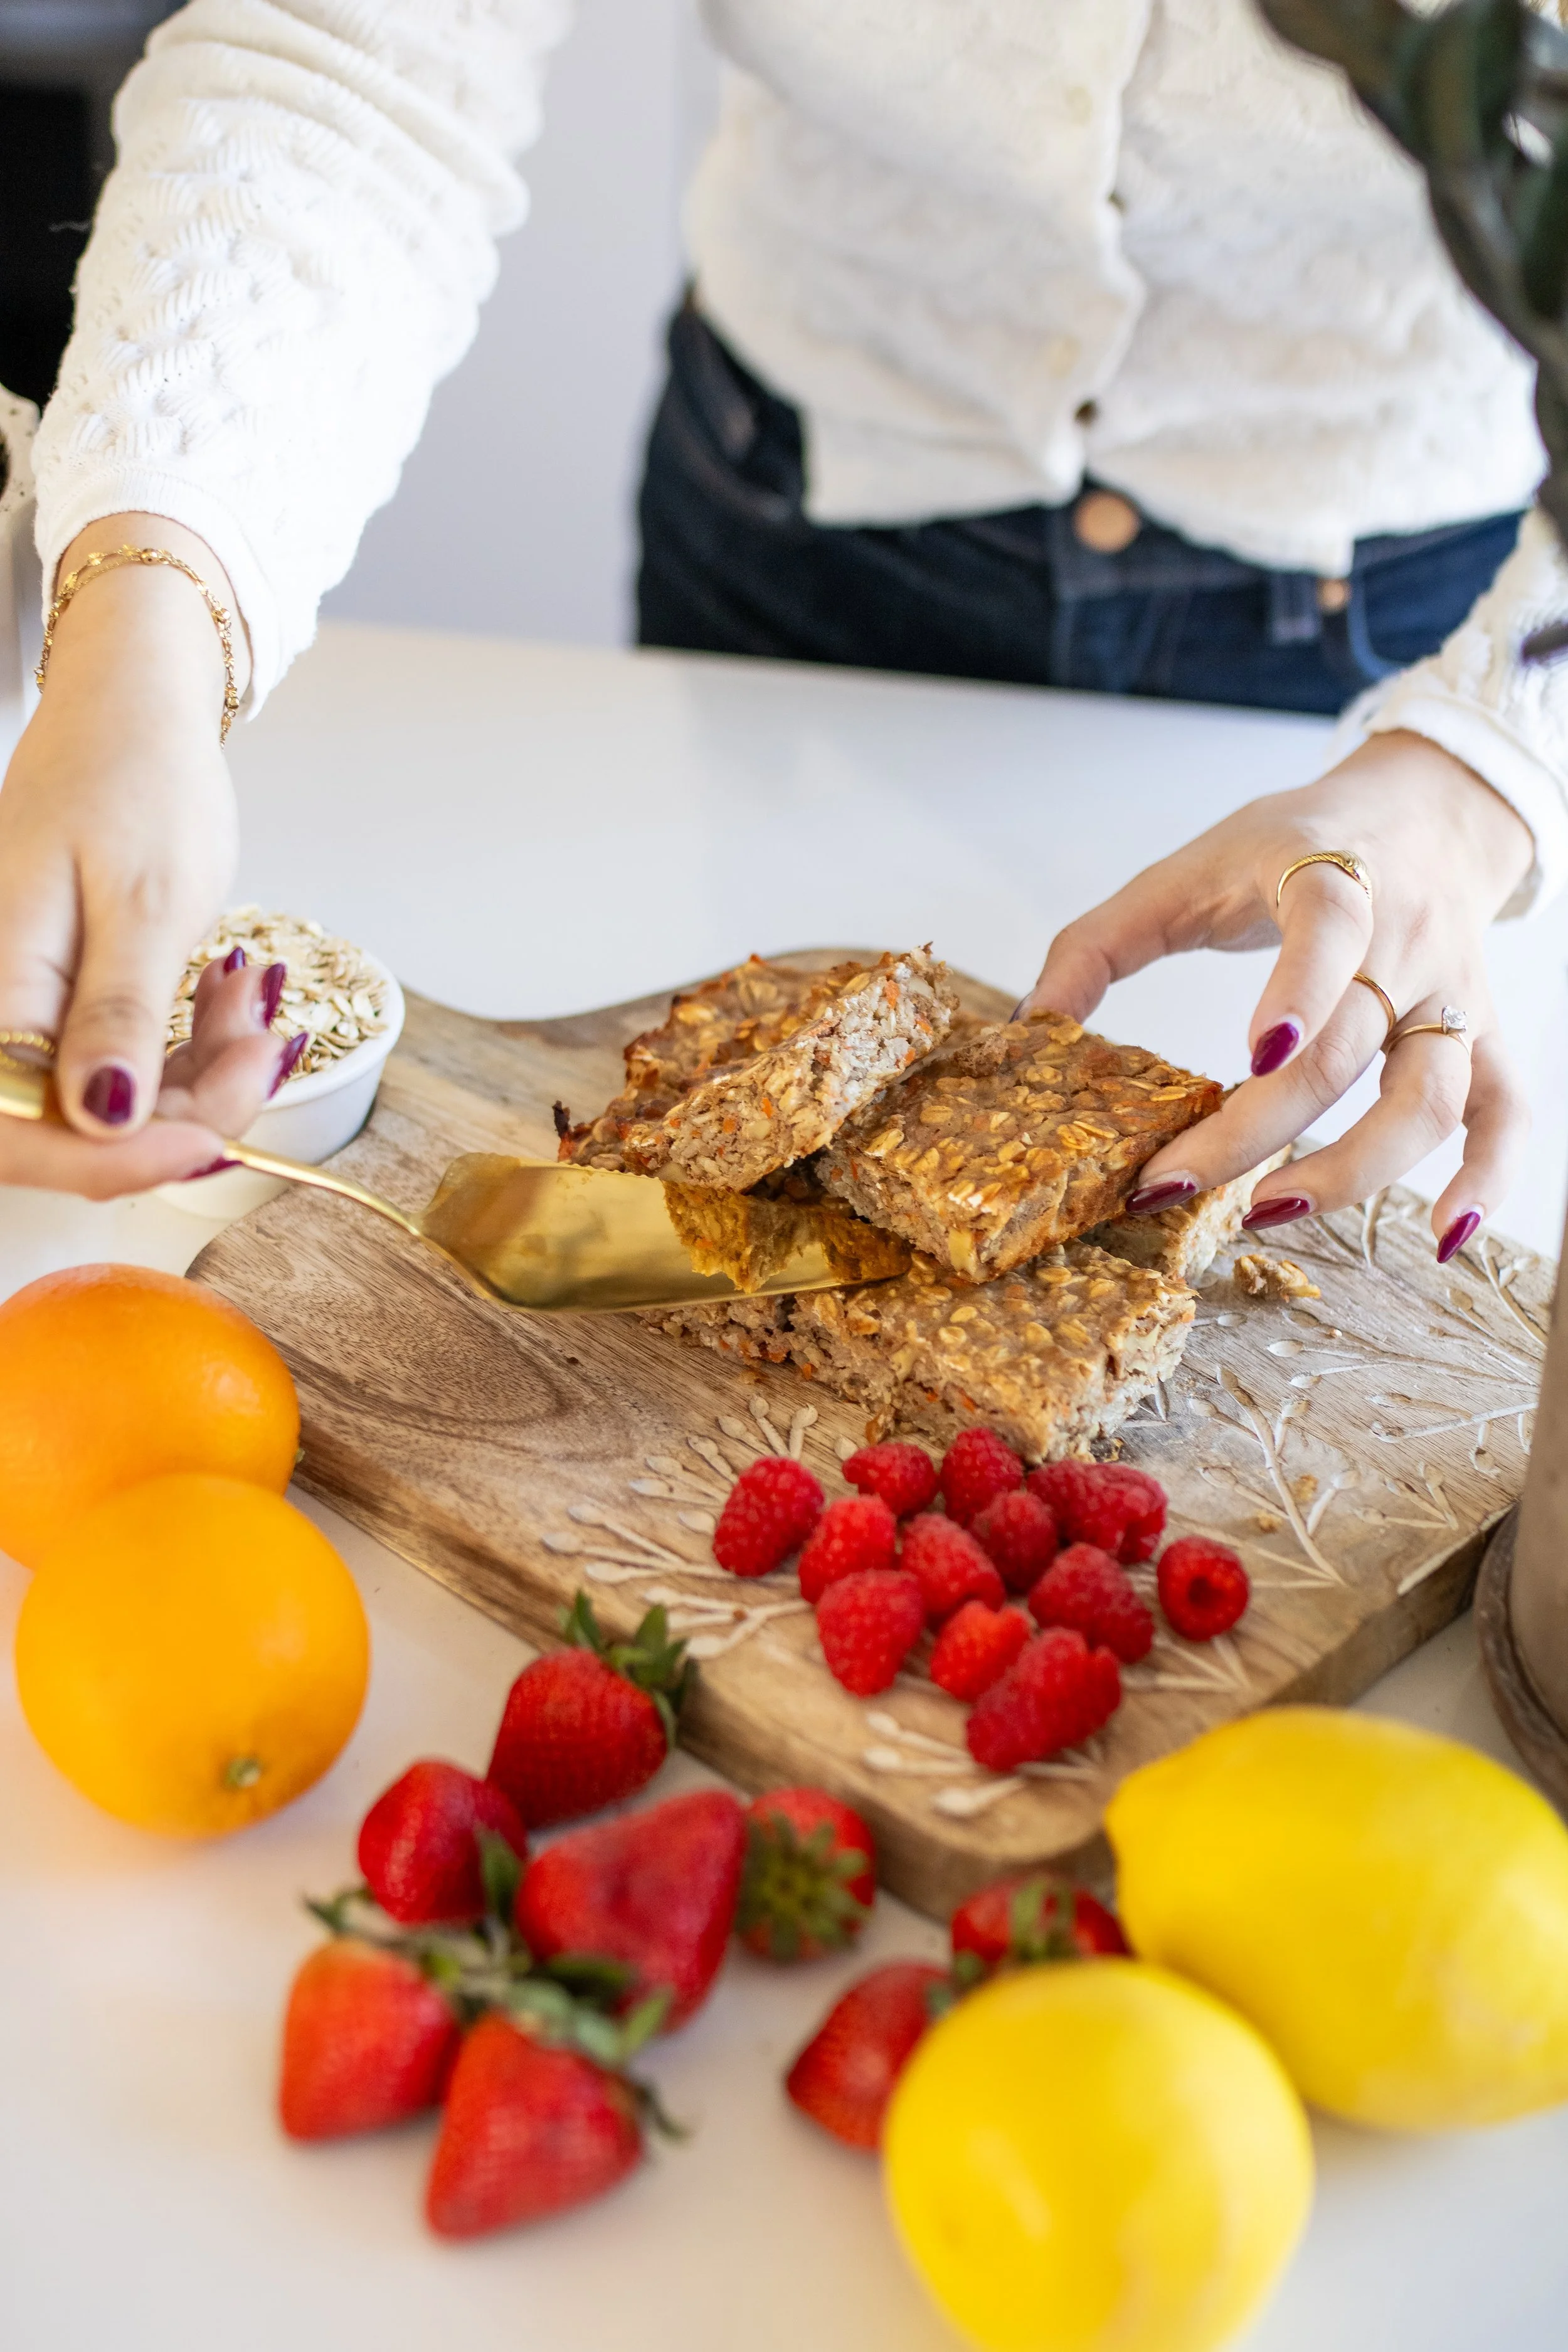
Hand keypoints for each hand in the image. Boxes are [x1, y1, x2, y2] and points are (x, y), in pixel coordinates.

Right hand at [0, 514, 284, 1196]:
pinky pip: (134, 1061)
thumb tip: (99, 1116)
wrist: (133, 713)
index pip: (26, 1126)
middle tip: (266, 1050)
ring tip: (257, 1000)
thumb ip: (117, 1014)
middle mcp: (1, 1005)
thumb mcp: (146, 900)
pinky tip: (238, 999)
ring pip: (120, 1102)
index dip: (119, 1160)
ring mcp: (37, 1008)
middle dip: (186, 1111)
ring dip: (207, 1072)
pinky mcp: (74, 1004)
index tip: (212, 1140)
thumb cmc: (134, 780)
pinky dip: (200, 1044)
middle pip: (77, 1128)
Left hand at [1020, 731, 1534, 1258]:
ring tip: (1266, 1211)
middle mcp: (1406, 940)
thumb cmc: (1291, 844)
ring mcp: (1453, 994)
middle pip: (1345, 1050)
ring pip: (1429, 1097)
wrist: (1422, 809)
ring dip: (1354, 1171)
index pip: (1331, 926)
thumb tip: (1031, 1028)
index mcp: (1333, 876)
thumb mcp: (1188, 868)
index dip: (1299, 991)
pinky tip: (1444, 1241)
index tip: (1250, 1056)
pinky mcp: (1483, 1034)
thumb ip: (1100, 942)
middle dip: (1255, 1128)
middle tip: (1171, 1181)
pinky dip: (1487, 1182)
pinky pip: (1505, 1115)